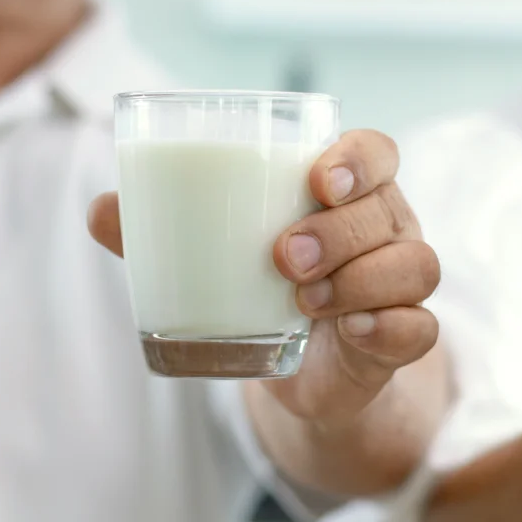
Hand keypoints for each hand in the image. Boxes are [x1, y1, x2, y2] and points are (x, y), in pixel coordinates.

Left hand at [86, 130, 440, 424]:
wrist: (296, 369)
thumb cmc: (260, 287)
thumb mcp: (213, 257)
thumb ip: (161, 233)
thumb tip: (100, 210)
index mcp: (347, 194)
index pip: (377, 152)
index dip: (359, 158)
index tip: (319, 178)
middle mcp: (386, 229)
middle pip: (387, 210)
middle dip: (337, 231)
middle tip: (282, 257)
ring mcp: (400, 284)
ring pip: (415, 265)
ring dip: (361, 280)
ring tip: (303, 300)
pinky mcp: (402, 338)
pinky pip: (422, 328)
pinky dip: (390, 327)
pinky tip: (351, 331)